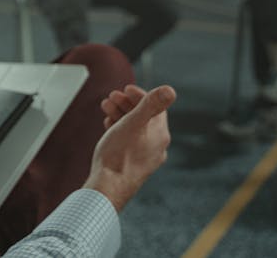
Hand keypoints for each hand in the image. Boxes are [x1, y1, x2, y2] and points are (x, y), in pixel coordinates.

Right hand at [86, 84, 175, 211]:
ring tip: (106, 107)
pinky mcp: (133, 164)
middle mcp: (156, 146)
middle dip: (127, 103)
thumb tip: (170, 90)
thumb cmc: (119, 154)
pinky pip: (129, 141)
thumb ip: (151, 104)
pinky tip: (108, 126)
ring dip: (121, 114)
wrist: (108, 186)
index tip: (125, 89)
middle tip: (112, 97)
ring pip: (135, 129)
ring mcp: (145, 156)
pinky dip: (119, 129)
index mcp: (160, 134)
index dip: (140, 95)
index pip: (156, 107)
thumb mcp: (134, 123)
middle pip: (144, 116)